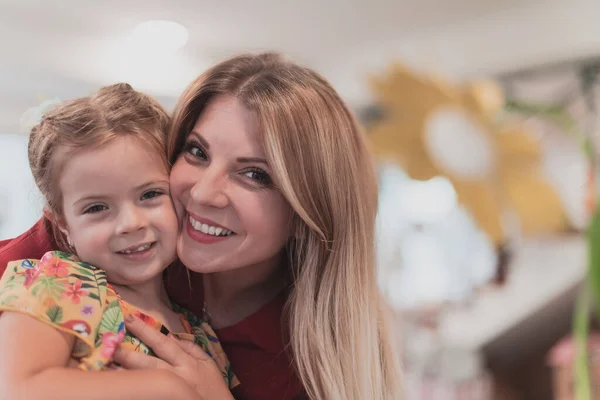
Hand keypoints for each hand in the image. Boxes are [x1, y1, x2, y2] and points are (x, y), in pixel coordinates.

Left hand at [113, 315, 232, 399]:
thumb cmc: (213, 387)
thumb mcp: (207, 363)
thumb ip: (190, 348)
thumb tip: (169, 335)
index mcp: (187, 362)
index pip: (162, 343)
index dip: (145, 331)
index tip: (129, 319)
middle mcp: (176, 375)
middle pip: (149, 362)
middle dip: (129, 352)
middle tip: (110, 342)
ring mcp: (170, 390)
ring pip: (146, 379)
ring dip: (127, 372)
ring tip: (109, 364)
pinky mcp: (167, 398)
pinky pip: (149, 392)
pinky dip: (136, 387)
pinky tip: (123, 385)